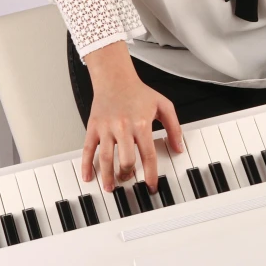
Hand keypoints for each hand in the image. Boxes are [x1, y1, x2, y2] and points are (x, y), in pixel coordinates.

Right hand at [80, 75, 183, 193]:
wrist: (116, 78)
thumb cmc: (139, 92)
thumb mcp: (163, 105)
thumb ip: (174, 127)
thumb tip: (179, 148)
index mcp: (141, 124)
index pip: (148, 155)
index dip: (151, 174)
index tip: (152, 186)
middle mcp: (123, 127)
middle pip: (126, 160)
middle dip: (128, 174)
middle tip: (129, 180)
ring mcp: (106, 128)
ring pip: (106, 158)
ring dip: (108, 176)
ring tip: (111, 187)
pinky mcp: (93, 127)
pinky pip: (88, 149)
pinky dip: (86, 164)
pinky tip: (88, 176)